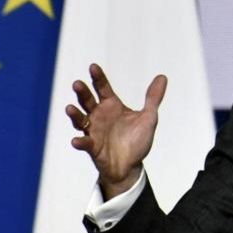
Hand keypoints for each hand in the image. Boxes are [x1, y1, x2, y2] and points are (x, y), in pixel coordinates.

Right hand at [65, 64, 166, 198]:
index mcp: (111, 106)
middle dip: (82, 92)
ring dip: (74, 114)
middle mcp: (99, 115)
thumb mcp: (148, 118)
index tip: (93, 67)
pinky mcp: (92, 147)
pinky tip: (76, 140)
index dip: (98, 77)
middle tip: (77, 84)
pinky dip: (80, 141)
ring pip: (80, 119)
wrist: (131, 165)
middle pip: (87, 100)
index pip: (102, 87)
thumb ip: (153, 98)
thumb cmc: (137, 140)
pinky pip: (84, 142)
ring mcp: (93, 130)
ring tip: (69, 108)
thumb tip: (163, 77)